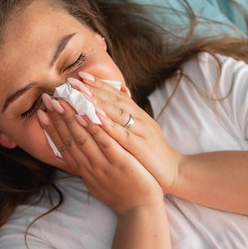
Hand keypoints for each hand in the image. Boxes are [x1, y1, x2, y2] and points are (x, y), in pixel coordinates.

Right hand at [39, 93, 162, 214]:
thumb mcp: (99, 180)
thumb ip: (89, 165)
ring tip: (64, 100)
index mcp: (84, 170)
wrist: (140, 213)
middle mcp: (90, 167)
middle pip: (70, 139)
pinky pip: (107, 143)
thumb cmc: (123, 194)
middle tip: (47, 99)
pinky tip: (92, 113)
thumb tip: (78, 152)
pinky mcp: (121, 164)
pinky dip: (98, 128)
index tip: (41, 112)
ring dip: (73, 118)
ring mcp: (104, 166)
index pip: (64, 146)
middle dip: (58, 117)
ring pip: (84, 138)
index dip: (52, 129)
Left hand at [73, 73, 183, 194]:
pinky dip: (109, 125)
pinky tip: (95, 116)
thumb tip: (120, 94)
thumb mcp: (143, 130)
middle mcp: (139, 119)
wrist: (175, 173)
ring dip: (97, 102)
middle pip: (114, 100)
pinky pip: (123, 134)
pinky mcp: (141, 147)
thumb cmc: (154, 153)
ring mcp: (141, 132)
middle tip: (72, 81)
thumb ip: (130, 114)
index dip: (98, 84)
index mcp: (138, 115)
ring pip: (117, 113)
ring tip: (79, 93)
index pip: (116, 95)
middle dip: (92, 89)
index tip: (80, 75)